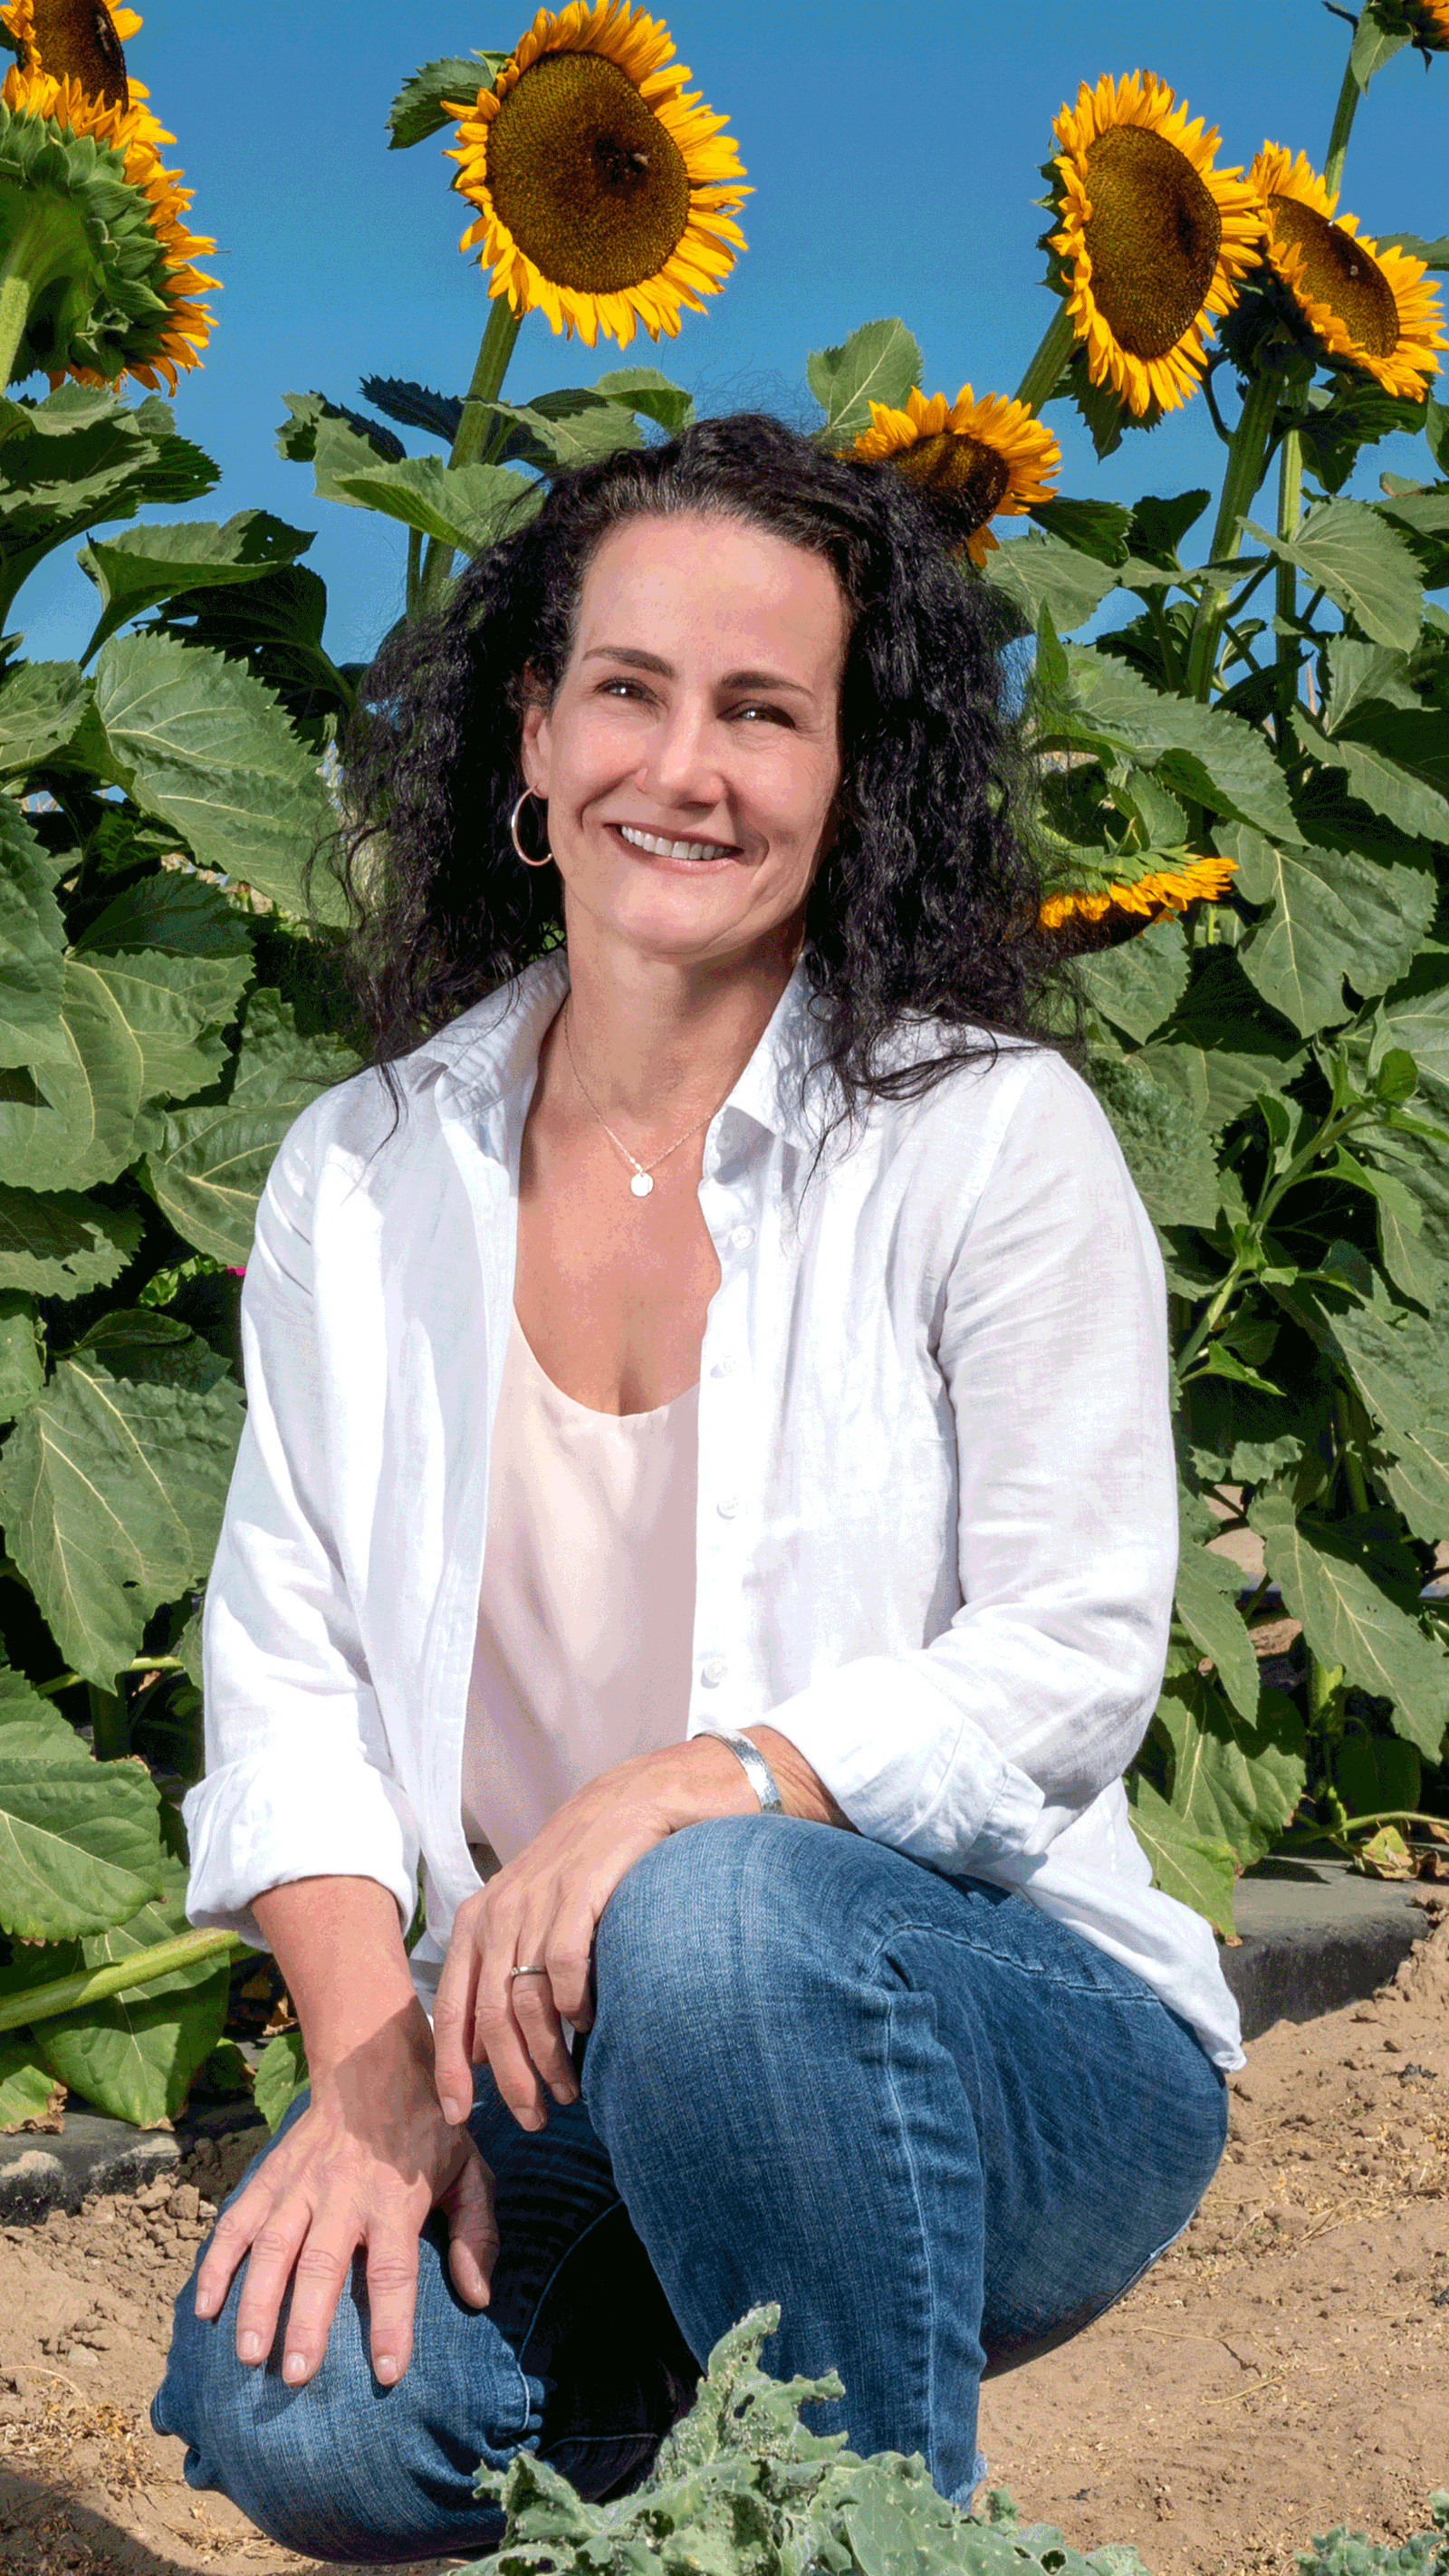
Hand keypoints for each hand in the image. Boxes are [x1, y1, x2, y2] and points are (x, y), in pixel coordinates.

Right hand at [193, 2004, 495, 2388]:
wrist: (373, 2065)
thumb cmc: (429, 2130)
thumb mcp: (471, 2170)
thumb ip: (476, 2232)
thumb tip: (477, 2296)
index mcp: (395, 2199)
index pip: (394, 2269)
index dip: (391, 2322)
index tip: (386, 2373)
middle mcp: (343, 2194)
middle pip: (322, 2264)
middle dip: (306, 2321)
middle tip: (296, 2376)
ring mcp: (300, 2185)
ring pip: (272, 2246)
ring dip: (257, 2300)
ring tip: (248, 2354)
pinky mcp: (269, 2176)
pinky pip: (236, 2222)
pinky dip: (217, 2263)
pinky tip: (204, 2307)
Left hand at [432, 1737, 760, 2134]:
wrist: (642, 1795)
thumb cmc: (591, 1864)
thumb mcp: (534, 1912)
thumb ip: (506, 1968)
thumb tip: (487, 2050)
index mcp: (479, 1919)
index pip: (452, 2005)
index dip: (450, 2065)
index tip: (459, 2116)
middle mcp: (499, 1910)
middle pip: (489, 2016)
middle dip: (508, 2078)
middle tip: (534, 2118)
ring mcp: (538, 1900)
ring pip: (526, 2002)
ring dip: (547, 2058)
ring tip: (569, 2091)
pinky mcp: (579, 1892)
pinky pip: (565, 1968)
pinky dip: (575, 2007)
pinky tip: (592, 2024)